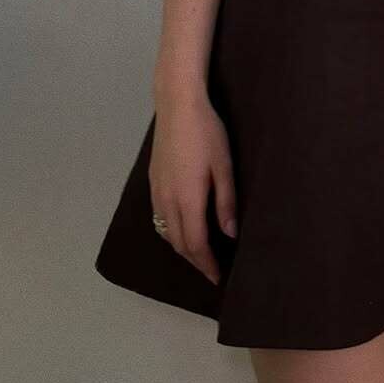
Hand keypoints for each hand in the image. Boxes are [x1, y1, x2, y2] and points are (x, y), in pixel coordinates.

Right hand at [149, 93, 237, 284]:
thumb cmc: (207, 133)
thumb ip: (226, 202)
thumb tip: (230, 235)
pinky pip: (159, 218)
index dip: (207, 264)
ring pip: (166, 233)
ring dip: (182, 248)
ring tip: (198, 254)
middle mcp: (167, 201)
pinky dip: (170, 232)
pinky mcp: (152, 181)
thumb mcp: (224, 166)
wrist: (177, 105)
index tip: (218, 277)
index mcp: (187, 199)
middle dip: (195, 261)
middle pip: (178, 243)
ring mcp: (157, 191)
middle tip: (211, 271)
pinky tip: (181, 228)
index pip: (196, 244)